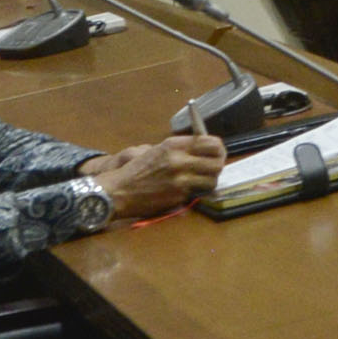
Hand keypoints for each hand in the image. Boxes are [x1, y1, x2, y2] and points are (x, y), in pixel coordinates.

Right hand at [84, 130, 226, 220]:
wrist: (118, 191)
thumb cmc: (137, 170)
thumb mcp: (158, 151)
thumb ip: (181, 149)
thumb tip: (205, 148)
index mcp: (174, 144)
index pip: (211, 143)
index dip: (218, 149)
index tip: (217, 153)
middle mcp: (179, 159)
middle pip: (217, 161)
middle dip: (218, 166)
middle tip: (213, 169)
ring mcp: (180, 179)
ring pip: (212, 179)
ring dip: (210, 181)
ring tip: (202, 181)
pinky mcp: (178, 195)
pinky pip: (197, 192)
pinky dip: (196, 192)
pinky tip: (187, 190)